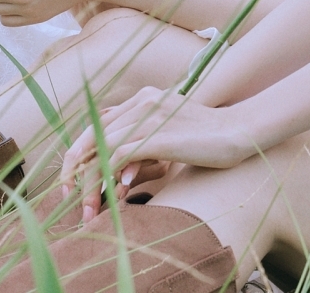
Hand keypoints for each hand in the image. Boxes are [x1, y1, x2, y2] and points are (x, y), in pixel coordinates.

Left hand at [60, 87, 254, 219]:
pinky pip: (120, 154)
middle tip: (69, 197)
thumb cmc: (208, 140)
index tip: (73, 181)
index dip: (79, 153)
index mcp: (143, 98)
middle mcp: (142, 101)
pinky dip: (109, 176)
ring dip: (90, 183)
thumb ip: (144, 143)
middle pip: (93, 135)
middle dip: (75, 170)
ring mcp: (150, 116)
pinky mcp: (159, 134)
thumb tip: (118, 172)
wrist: (240, 131)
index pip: (98, 124)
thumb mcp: (170, 135)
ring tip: (89, 210)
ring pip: (102, 148)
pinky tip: (113, 196)